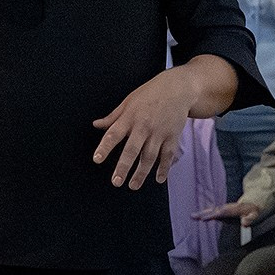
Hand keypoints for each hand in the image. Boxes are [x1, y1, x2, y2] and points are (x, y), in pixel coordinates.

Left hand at [92, 69, 192, 189]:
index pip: (114, 134)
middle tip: (116, 182)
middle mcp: (144, 126)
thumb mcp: (128, 101)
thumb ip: (113, 117)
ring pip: (149, 156)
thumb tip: (96, 125)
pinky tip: (159, 179)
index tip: (97, 159)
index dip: (105, 147)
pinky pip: (167, 155)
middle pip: (132, 150)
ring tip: (133, 186)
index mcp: (129, 117)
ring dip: (141, 173)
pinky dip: (164, 168)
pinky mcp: (173, 136)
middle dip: (124, 167)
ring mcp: (159, 132)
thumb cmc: (150, 94)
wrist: (178, 88)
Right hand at [194, 200, 260, 225]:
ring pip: (211, 210)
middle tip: (192, 216)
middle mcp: (226, 207)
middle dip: (202, 213)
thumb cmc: (253, 211)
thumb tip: (244, 223)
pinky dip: (205, 212)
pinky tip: (198, 215)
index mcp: (233, 209)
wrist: (253, 203)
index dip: (213, 215)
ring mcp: (223, 208)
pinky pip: (212, 210)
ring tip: (192, 216)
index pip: (221, 212)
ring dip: (201, 212)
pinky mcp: (222, 209)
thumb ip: (250, 218)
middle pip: (213, 210)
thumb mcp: (255, 214)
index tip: (204, 219)